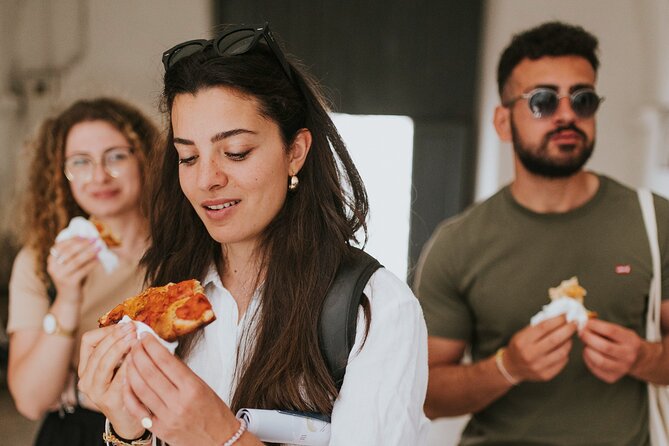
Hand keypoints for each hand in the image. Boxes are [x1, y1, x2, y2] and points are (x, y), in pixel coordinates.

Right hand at [47, 237, 99, 300]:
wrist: (69, 299)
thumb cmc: (72, 278)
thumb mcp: (70, 265)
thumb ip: (74, 254)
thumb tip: (89, 239)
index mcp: (51, 261)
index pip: (60, 245)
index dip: (72, 239)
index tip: (84, 235)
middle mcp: (53, 268)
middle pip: (69, 252)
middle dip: (83, 244)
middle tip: (95, 239)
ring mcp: (60, 276)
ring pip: (76, 261)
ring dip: (89, 253)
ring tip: (99, 248)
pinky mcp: (69, 283)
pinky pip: (83, 270)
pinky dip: (92, 264)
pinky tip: (99, 260)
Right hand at [78, 324, 144, 438]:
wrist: (131, 418)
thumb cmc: (128, 386)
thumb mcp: (120, 364)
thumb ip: (122, 346)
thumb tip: (133, 324)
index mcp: (87, 366)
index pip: (88, 340)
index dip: (107, 330)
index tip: (125, 325)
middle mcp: (86, 379)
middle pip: (97, 350)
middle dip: (116, 336)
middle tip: (132, 328)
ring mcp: (94, 391)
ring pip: (103, 363)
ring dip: (119, 348)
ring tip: (134, 340)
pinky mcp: (107, 400)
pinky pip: (117, 379)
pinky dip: (127, 365)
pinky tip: (137, 357)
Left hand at [123, 334, 242, 445]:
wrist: (220, 441)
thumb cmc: (214, 413)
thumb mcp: (203, 387)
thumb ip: (182, 373)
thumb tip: (161, 355)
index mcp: (193, 388)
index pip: (166, 361)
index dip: (152, 345)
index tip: (146, 336)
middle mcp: (179, 402)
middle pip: (150, 372)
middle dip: (139, 353)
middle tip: (134, 343)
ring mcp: (167, 416)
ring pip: (140, 388)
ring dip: (131, 369)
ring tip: (130, 358)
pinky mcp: (158, 429)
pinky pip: (137, 408)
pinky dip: (129, 393)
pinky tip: (127, 381)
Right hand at [504, 315, 576, 382]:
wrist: (512, 367)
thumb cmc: (519, 347)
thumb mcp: (522, 334)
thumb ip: (538, 327)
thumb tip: (557, 317)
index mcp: (523, 341)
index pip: (544, 327)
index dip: (557, 320)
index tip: (566, 315)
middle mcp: (530, 354)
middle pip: (555, 339)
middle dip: (568, 329)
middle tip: (574, 324)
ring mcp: (538, 366)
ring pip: (562, 352)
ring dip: (569, 342)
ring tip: (569, 336)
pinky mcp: (546, 375)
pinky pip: (562, 362)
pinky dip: (565, 353)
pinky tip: (563, 348)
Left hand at [580, 318, 642, 382]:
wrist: (638, 359)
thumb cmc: (623, 341)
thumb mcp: (620, 331)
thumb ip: (603, 327)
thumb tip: (583, 324)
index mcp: (631, 341)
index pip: (611, 331)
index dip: (595, 326)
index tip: (586, 323)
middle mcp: (629, 356)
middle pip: (604, 347)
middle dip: (588, 338)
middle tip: (581, 333)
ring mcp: (622, 368)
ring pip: (599, 361)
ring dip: (587, 350)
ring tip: (586, 344)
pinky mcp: (613, 377)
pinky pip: (595, 369)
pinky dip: (587, 359)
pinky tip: (589, 353)